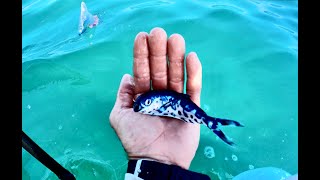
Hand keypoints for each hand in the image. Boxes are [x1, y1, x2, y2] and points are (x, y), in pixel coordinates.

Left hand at [109, 27, 201, 168]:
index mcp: (142, 96)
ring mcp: (176, 100)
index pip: (141, 71)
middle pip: (160, 69)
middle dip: (158, 51)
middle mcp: (159, 95)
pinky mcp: (192, 107)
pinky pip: (194, 87)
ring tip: (175, 38)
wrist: (157, 161)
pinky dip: (194, 73)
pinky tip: (191, 57)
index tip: (142, 36)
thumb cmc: (136, 140)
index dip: (141, 54)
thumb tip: (126, 76)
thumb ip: (123, 96)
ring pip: (177, 74)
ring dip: (176, 56)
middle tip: (159, 32)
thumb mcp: (120, 117)